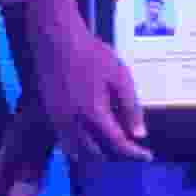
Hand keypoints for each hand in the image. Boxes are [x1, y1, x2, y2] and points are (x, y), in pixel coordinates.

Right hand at [29, 17, 154, 164]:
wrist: (56, 39)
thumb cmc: (91, 54)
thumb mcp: (120, 76)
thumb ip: (130, 107)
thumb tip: (139, 134)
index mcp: (94, 113)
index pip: (117, 144)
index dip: (134, 153)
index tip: (147, 155)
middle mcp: (73, 122)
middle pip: (96, 153)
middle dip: (114, 154)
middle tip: (129, 146)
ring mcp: (58, 119)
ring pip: (76, 151)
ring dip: (94, 153)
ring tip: (108, 145)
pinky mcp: (49, 113)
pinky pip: (64, 141)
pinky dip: (77, 145)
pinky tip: (87, 135)